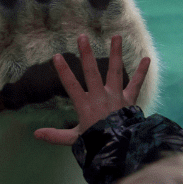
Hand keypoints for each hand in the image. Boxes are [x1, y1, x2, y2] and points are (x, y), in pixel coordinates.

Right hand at [33, 34, 149, 146]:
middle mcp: (100, 97)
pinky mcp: (130, 99)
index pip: (71, 86)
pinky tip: (147, 58)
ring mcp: (116, 96)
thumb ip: (55, 135)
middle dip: (86, 54)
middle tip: (82, 37)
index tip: (56, 56)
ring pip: (115, 71)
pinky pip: (136, 84)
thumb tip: (35, 134)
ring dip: (116, 53)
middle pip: (92, 72)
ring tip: (116, 36)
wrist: (123, 148)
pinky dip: (142, 72)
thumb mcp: (74, 140)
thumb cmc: (98, 143)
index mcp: (85, 106)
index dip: (64, 71)